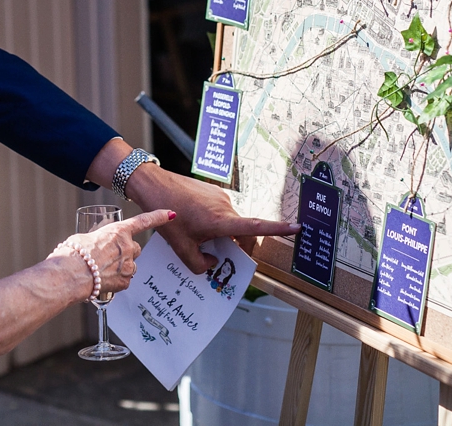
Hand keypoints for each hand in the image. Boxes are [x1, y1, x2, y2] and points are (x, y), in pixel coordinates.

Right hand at [53, 208, 173, 296]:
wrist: (72, 274)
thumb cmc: (74, 254)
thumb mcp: (84, 238)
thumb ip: (97, 239)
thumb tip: (94, 246)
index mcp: (118, 231)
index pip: (143, 221)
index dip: (158, 217)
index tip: (171, 214)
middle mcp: (127, 247)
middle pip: (135, 248)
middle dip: (126, 251)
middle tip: (109, 257)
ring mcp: (128, 265)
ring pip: (130, 265)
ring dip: (121, 267)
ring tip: (103, 270)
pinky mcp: (125, 281)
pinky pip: (125, 280)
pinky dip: (117, 281)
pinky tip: (104, 280)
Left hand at [129, 165, 299, 273]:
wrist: (154, 186)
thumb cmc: (167, 216)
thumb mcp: (181, 248)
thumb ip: (199, 264)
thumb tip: (212, 261)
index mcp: (221, 221)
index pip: (256, 226)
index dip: (278, 229)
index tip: (297, 227)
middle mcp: (225, 207)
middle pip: (241, 232)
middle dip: (235, 247)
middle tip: (218, 258)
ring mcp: (220, 198)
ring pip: (229, 223)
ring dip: (221, 234)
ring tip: (196, 238)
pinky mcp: (213, 192)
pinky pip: (220, 213)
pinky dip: (214, 223)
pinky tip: (193, 224)